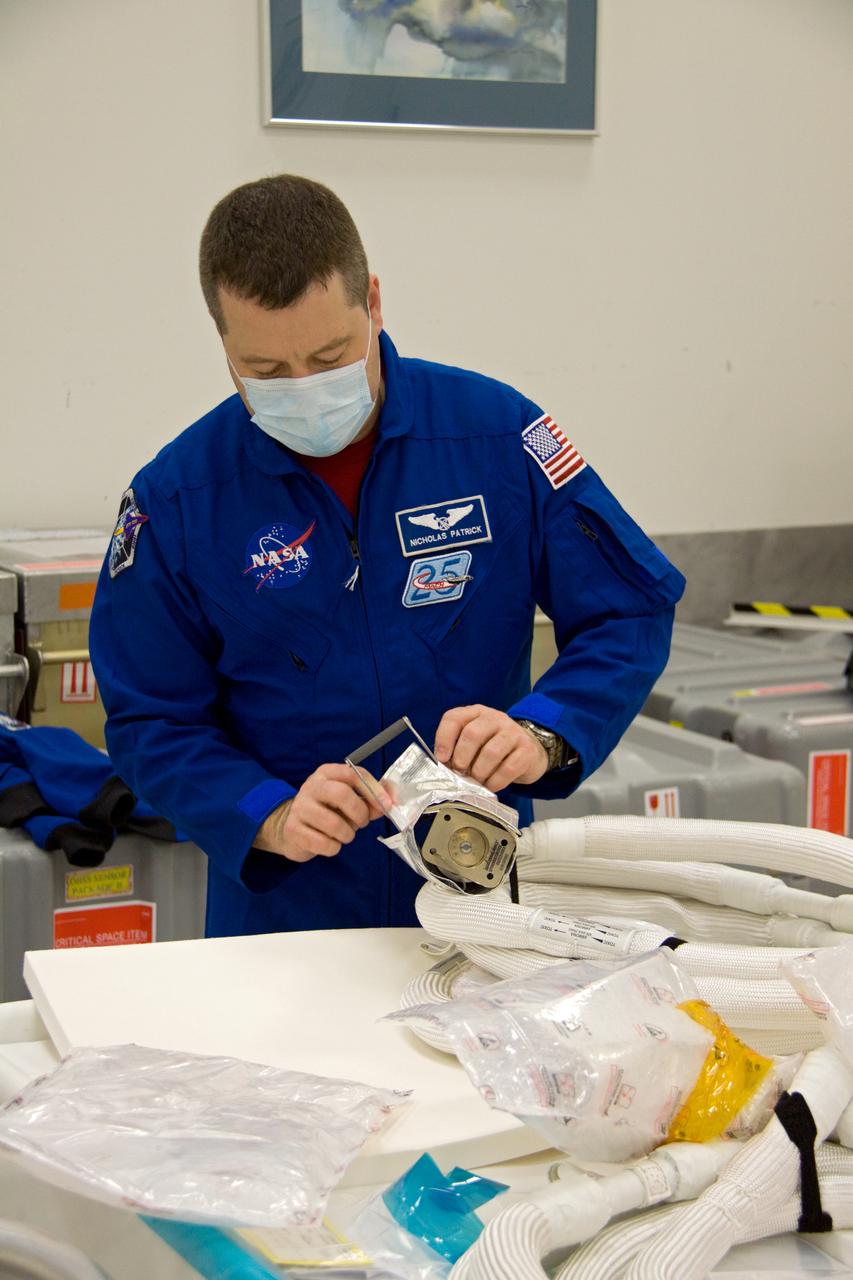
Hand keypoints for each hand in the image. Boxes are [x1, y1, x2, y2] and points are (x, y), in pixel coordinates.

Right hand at [254, 764, 389, 862]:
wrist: (295, 829)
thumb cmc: (329, 812)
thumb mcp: (349, 800)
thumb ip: (371, 798)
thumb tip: (393, 800)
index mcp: (327, 773)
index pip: (353, 774)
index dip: (374, 790)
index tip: (387, 806)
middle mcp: (311, 786)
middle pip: (341, 794)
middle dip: (359, 812)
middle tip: (362, 823)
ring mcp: (299, 808)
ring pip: (333, 823)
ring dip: (347, 834)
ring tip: (345, 834)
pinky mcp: (293, 830)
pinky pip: (323, 843)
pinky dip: (333, 848)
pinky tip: (330, 843)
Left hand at [434, 705, 548, 791]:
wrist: (529, 751)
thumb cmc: (493, 748)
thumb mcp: (475, 743)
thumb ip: (458, 749)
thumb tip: (444, 766)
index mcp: (476, 713)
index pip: (454, 718)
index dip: (444, 738)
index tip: (442, 759)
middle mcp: (496, 718)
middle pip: (472, 733)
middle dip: (462, 757)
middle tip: (460, 772)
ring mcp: (514, 733)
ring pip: (491, 752)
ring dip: (479, 772)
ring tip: (476, 781)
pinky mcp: (527, 750)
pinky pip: (508, 768)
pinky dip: (495, 782)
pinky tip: (490, 786)